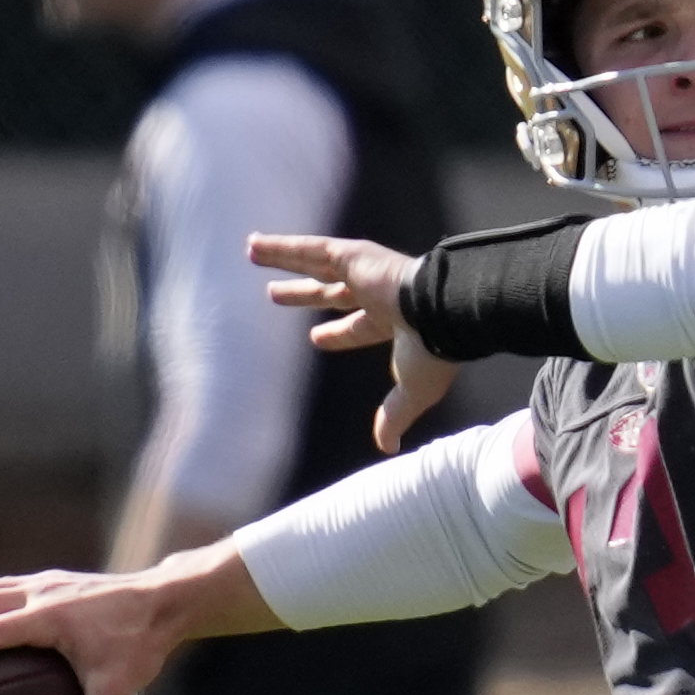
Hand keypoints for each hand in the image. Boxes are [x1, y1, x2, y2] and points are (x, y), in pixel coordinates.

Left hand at [250, 232, 458, 453]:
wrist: (442, 312)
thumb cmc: (432, 351)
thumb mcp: (412, 391)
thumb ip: (394, 416)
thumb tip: (388, 448)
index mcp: (393, 323)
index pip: (358, 327)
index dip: (336, 334)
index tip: (314, 339)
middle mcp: (377, 293)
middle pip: (331, 292)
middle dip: (304, 294)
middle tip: (274, 295)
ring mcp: (365, 271)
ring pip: (316, 263)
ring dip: (283, 259)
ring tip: (252, 253)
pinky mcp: (353, 255)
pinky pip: (311, 248)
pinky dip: (281, 247)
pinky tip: (254, 246)